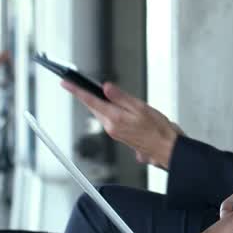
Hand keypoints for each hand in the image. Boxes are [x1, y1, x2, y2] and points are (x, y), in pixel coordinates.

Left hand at [61, 80, 179, 168]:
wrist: (165, 148)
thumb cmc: (158, 130)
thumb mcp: (141, 107)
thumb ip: (121, 97)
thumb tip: (107, 88)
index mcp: (115, 119)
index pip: (91, 101)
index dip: (77, 91)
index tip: (66, 84)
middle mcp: (111, 127)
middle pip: (93, 107)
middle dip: (84, 96)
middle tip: (76, 84)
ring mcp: (114, 132)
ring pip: (100, 113)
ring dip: (96, 103)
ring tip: (93, 92)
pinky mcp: (118, 135)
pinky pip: (107, 119)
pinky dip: (106, 110)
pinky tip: (112, 106)